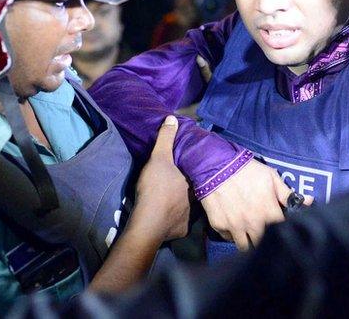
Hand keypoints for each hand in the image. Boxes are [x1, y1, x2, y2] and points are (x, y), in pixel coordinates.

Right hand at [132, 116, 190, 241]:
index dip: (194, 169)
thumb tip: (172, 118)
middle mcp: (199, 199)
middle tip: (180, 183)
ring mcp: (192, 216)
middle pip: (196, 190)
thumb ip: (166, 138)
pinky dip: (176, 219)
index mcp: (195, 181)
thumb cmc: (156, 187)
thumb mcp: (159, 158)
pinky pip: (181, 222)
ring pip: (191, 206)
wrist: (148, 222)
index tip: (188, 167)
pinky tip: (170, 216)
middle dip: (190, 187)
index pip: (199, 172)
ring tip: (175, 199)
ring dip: (184, 203)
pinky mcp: (183, 230)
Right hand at [201, 159, 299, 249]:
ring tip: (249, 232)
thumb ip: (289, 194)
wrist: (217, 165)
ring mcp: (234, 227)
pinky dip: (232, 234)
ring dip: (248, 242)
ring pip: (244, 247)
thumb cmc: (249, 171)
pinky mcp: (219, 226)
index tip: (280, 230)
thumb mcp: (272, 178)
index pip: (281, 234)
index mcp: (269, 214)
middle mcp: (252, 225)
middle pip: (262, 245)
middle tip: (263, 233)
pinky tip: (234, 223)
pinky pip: (228, 237)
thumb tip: (309, 202)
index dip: (281, 232)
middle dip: (264, 242)